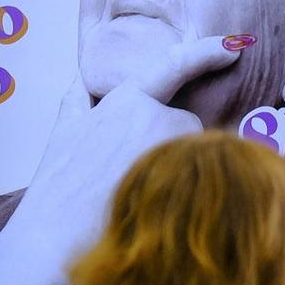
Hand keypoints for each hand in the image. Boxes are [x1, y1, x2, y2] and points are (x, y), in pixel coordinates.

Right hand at [0, 35, 249, 284]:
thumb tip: (81, 82)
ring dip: (183, 169)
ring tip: (145, 195)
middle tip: (139, 177)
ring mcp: (176, 148)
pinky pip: (208, 179)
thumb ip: (77, 103)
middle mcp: (156, 116)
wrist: (53, 237)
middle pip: (188, 124)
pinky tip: (164, 208)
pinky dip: (195, 191)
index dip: (206, 53)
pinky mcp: (189, 181)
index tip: (231, 47)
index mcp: (127, 99)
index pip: (175, 65)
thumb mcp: (62, 134)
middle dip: (174, 145)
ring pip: (198, 152)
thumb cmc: (58, 190)